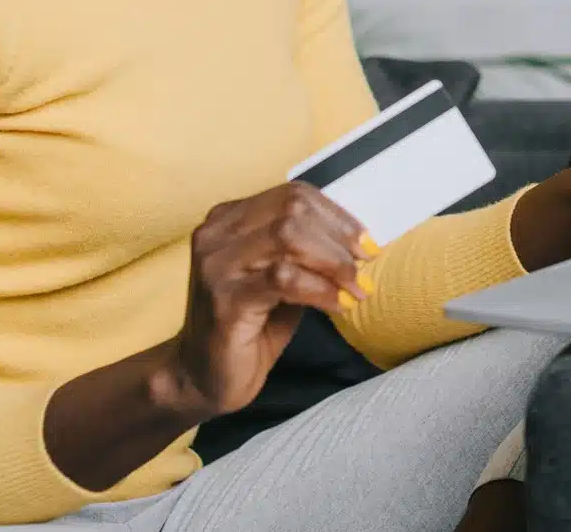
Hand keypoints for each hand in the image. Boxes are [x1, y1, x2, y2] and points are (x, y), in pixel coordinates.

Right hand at [157, 182, 379, 421]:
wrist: (204, 376)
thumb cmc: (250, 324)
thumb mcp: (283, 276)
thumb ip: (308, 251)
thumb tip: (359, 242)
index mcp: (230, 219)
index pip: (292, 195)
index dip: (336, 216)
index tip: (366, 243)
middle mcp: (216, 234)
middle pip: (292, 211)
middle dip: (338, 238)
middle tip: (365, 267)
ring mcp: (216, 266)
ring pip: (288, 238)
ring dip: (333, 263)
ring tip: (355, 288)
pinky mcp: (224, 300)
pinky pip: (283, 280)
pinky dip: (320, 289)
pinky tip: (338, 305)